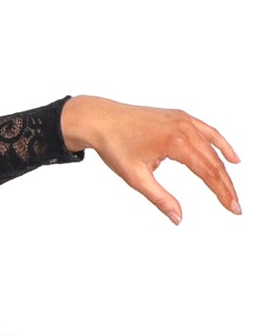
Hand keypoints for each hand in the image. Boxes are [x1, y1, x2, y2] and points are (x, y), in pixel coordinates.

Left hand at [60, 95, 241, 224]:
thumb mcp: (136, 178)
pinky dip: (220, 145)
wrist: (100, 120)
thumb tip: (178, 218)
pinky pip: (207, 131)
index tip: (232, 208)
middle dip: (226, 185)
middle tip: (235, 206)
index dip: (222, 192)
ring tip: (231, 190)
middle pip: (214, 161)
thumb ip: (160, 198)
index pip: (208, 171)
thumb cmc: (115, 146)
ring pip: (212, 147)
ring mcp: (184, 120)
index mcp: (175, 142)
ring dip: (225, 169)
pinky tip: (231, 159)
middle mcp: (184, 128)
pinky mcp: (180, 117)